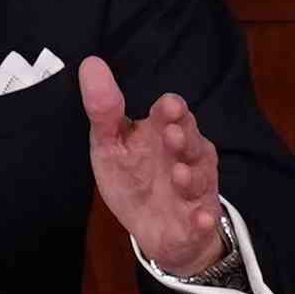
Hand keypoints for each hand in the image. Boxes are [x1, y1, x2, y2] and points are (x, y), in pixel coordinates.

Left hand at [79, 56, 234, 280]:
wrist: (154, 229)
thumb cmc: (134, 177)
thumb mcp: (110, 145)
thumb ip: (103, 110)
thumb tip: (90, 64)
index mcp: (164, 131)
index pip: (173, 113)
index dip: (172, 110)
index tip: (168, 107)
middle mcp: (186, 155)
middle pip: (192, 142)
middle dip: (184, 138)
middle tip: (172, 135)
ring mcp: (195, 188)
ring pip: (199, 179)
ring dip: (191, 177)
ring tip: (178, 175)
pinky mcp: (198, 220)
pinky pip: (204, 219)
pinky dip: (203, 219)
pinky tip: (199, 219)